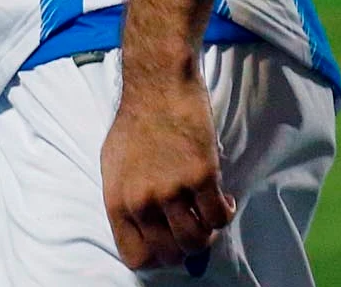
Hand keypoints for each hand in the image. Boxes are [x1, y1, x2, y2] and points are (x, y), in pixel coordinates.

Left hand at [101, 69, 234, 271]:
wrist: (158, 83)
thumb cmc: (136, 121)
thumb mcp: (115, 166)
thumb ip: (129, 202)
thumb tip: (148, 234)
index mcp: (117, 200)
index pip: (135, 256)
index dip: (158, 258)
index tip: (171, 246)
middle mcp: (142, 201)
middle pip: (170, 254)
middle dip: (186, 248)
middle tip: (195, 228)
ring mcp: (171, 190)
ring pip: (197, 241)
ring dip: (208, 232)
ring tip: (208, 212)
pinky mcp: (200, 176)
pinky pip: (219, 217)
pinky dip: (225, 213)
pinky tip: (223, 198)